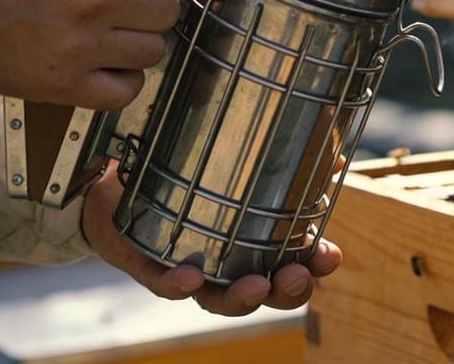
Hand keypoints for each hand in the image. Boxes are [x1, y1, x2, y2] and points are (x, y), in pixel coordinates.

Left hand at [82, 161, 343, 315]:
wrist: (117, 182)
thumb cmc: (188, 176)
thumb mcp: (239, 166)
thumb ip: (286, 163)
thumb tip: (336, 153)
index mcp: (254, 244)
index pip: (294, 263)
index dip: (315, 265)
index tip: (331, 256)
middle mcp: (226, 265)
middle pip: (265, 293)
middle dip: (286, 292)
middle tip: (297, 278)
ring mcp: (190, 270)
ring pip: (220, 300)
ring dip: (241, 298)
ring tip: (254, 287)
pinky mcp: (149, 266)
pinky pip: (164, 283)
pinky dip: (178, 284)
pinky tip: (190, 276)